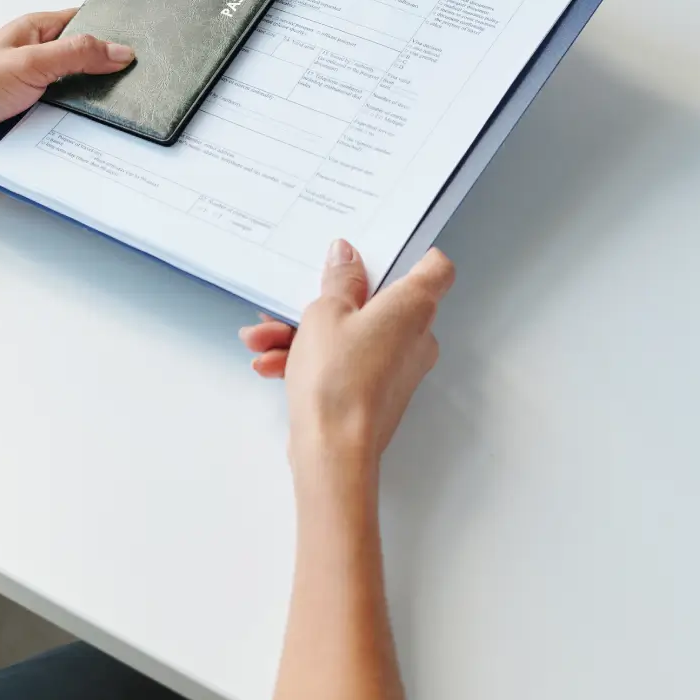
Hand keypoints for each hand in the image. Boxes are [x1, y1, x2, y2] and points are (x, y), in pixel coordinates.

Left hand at [0, 9, 132, 178]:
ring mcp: (37, 96)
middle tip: (140, 81)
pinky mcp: (35, 126)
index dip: (110, 29)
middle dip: (108, 74)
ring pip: (81, 99)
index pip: (83, 23)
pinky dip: (79, 132)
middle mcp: (37, 62)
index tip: (143, 38)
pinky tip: (98, 137)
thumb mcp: (29, 60)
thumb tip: (120, 51)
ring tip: (124, 112)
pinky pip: (67, 127)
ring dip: (93, 108)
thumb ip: (77, 54)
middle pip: (87, 64)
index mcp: (34, 33)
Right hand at [240, 241, 455, 468]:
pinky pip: (344, 364)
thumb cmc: (338, 379)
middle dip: (327, 300)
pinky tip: (271, 364)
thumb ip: (340, 279)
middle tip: (295, 300)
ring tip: (265, 338)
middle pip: (378, 302)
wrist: (332, 450)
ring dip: (304, 333)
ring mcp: (395, 369)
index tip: (381, 249)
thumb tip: (347, 257)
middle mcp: (414, 338)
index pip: (435, 269)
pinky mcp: (375, 393)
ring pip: (351, 335)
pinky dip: (309, 360)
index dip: (413, 254)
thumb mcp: (326, 311)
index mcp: (413, 308)